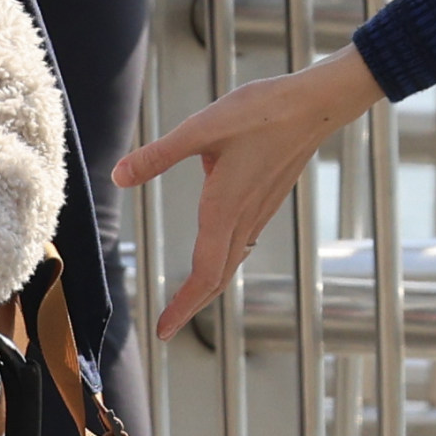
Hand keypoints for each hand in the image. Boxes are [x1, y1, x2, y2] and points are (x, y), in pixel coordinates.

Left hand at [117, 49, 382, 338]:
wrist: (316, 105)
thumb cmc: (262, 112)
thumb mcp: (200, 128)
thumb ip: (159, 155)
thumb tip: (119, 176)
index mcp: (225, 207)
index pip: (203, 272)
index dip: (183, 305)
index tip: (164, 329)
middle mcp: (244, 217)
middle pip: (218, 275)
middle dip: (191, 304)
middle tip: (167, 328)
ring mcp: (260, 210)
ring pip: (231, 259)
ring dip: (206, 283)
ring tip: (186, 298)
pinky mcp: (267, 198)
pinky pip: (242, 241)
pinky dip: (222, 259)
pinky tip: (214, 247)